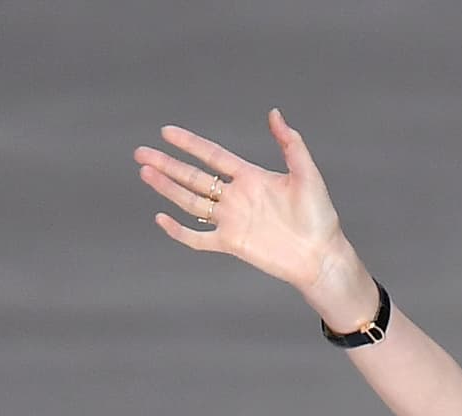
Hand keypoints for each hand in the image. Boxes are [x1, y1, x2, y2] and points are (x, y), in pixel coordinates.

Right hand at [136, 110, 376, 328]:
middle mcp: (235, 197)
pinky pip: (198, 238)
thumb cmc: (319, 215)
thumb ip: (291, 143)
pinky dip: (179, 231)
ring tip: (145, 173)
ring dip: (167, 188)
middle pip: (193, 177)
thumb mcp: (307, 174)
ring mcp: (231, 221)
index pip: (212, 155)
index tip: (166, 131)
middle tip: (141, 153)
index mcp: (250, 177)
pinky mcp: (231, 244)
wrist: (321, 255)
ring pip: (191, 202)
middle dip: (167, 164)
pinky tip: (161, 218)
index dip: (189, 143)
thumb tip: (274, 114)